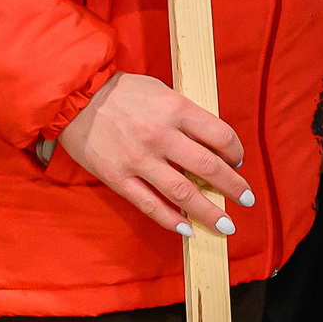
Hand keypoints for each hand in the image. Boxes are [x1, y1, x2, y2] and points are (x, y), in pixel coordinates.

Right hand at [58, 72, 252, 235]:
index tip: (237, 161)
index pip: (220, 135)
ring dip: (209, 211)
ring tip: (226, 226)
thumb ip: (185, 115)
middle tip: (247, 199)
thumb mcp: (162, 92)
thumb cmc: (123, 92)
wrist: (76, 98)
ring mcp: (140, 160)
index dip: (235, 152)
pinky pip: (149, 204)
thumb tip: (210, 141)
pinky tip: (187, 229)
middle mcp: (162, 136)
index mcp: (176, 109)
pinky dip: (171, 219)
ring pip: (183, 192)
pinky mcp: (119, 178)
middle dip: (232, 186)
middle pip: (208, 167)